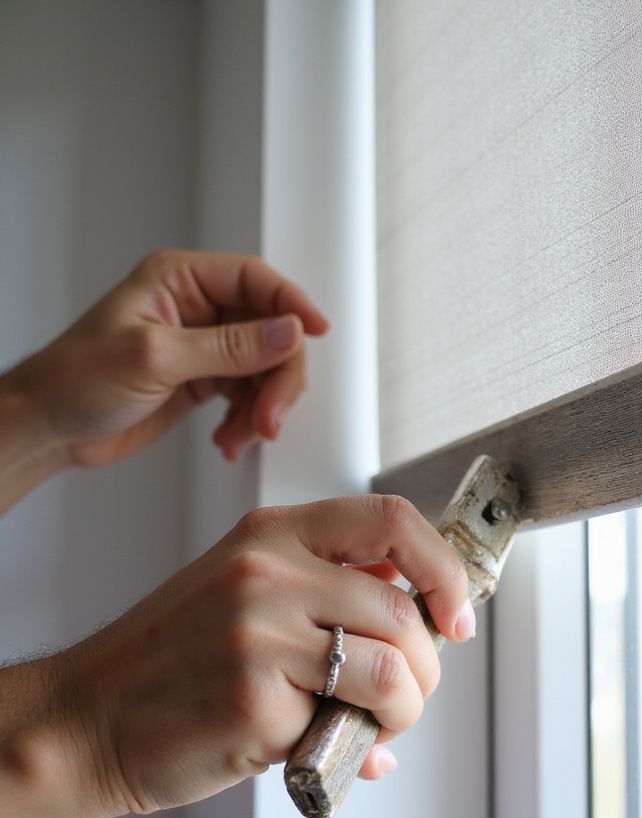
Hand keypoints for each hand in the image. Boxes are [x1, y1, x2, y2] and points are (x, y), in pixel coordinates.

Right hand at [0, 495, 475, 817]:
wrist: (90, 719)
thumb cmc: (176, 660)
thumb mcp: (249, 591)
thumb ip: (330, 591)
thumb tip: (422, 618)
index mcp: (274, 534)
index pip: (393, 520)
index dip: (444, 569)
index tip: (456, 614)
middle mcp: (270, 571)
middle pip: (406, 609)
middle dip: (429, 667)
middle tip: (410, 695)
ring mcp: (261, 632)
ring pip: (395, 669)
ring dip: (407, 709)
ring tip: (377, 725)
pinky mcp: (255, 697)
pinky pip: (351, 721)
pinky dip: (361, 743)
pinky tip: (329, 747)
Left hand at [6, 249, 328, 467]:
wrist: (49, 429)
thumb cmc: (74, 380)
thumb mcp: (155, 357)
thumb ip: (229, 346)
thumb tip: (287, 332)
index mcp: (180, 281)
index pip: (255, 281)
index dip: (292, 304)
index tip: (317, 330)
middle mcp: (198, 309)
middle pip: (271, 331)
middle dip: (277, 377)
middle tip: (270, 415)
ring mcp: (204, 347)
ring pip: (266, 368)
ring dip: (263, 406)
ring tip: (245, 433)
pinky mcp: (205, 380)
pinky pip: (249, 395)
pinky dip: (248, 420)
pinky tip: (229, 437)